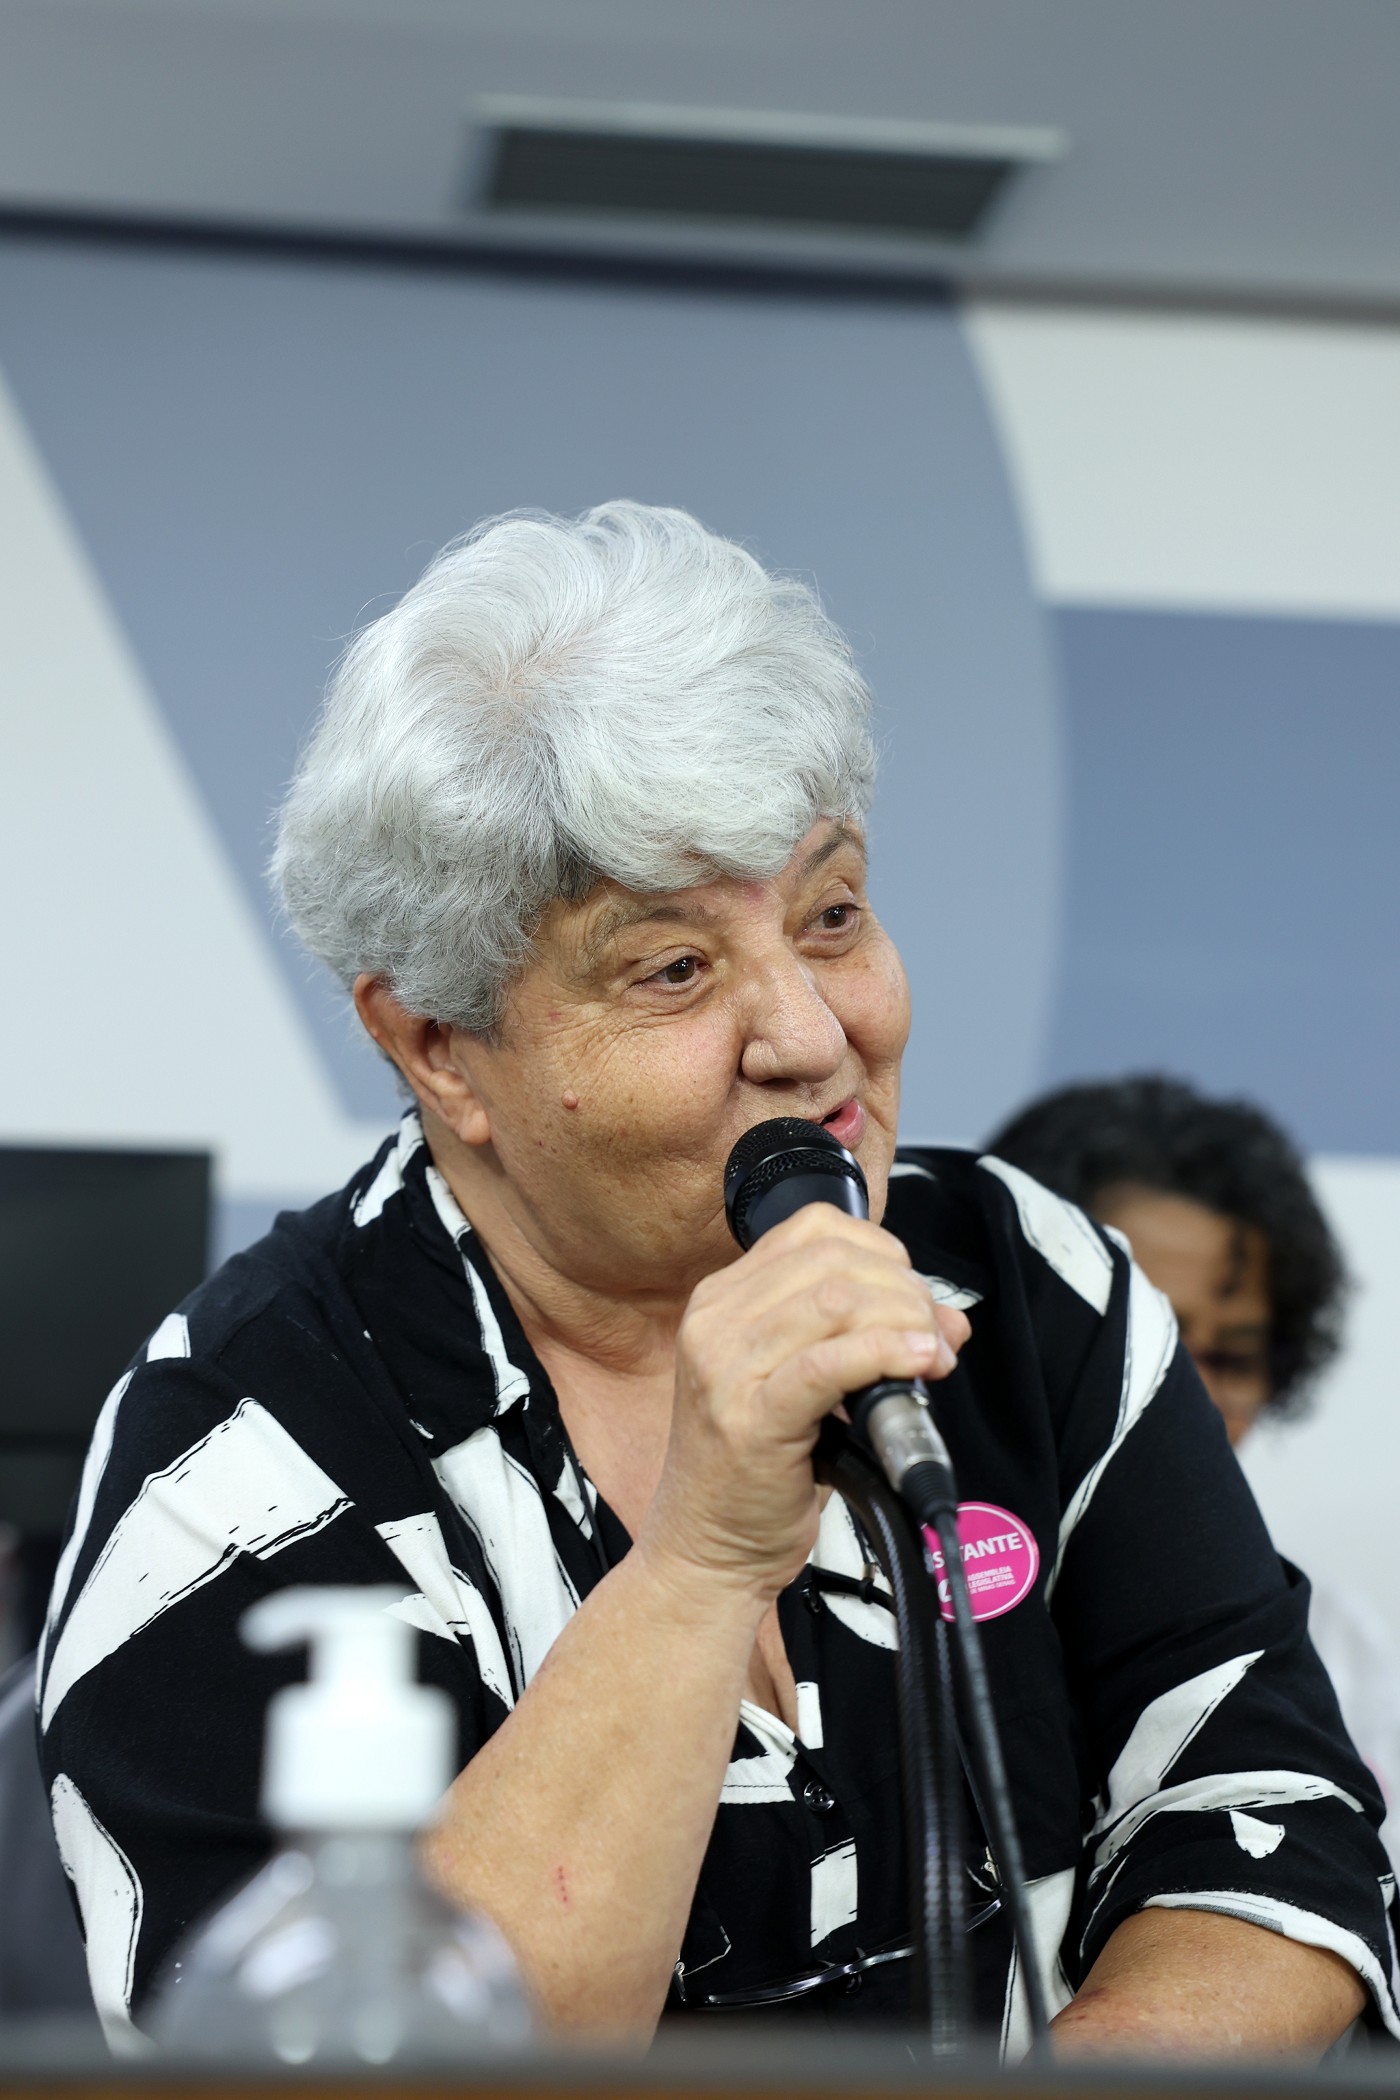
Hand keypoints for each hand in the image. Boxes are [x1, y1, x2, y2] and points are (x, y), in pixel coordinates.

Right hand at [640, 1205, 969, 1607]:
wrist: (704, 1550)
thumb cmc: (755, 1472)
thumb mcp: (804, 1386)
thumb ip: (863, 1337)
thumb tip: (948, 1318)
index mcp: (721, 1300)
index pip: (813, 1229)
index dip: (881, 1250)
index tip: (912, 1295)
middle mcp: (714, 1321)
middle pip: (833, 1259)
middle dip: (904, 1289)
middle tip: (936, 1335)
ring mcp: (726, 1368)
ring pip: (838, 1301)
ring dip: (906, 1320)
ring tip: (933, 1357)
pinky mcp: (750, 1417)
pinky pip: (831, 1362)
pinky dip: (888, 1353)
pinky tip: (920, 1364)